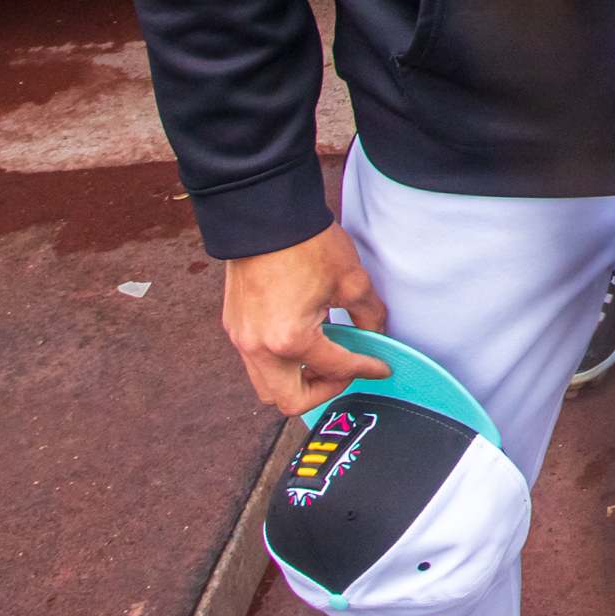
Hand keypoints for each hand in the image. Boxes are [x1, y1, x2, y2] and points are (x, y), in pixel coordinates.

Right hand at [222, 224, 390, 412]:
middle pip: (289, 400)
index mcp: (290, 340)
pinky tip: (304, 342)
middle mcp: (258, 347)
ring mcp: (241, 338)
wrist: (265, 215)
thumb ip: (369, 316)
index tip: (380, 367)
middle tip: (346, 372)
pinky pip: (256, 362)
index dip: (365, 370)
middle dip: (323, 392)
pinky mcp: (234, 326)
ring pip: (268, 386)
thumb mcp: (352, 281)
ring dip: (299, 381)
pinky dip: (282, 364)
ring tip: (325, 359)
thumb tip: (377, 336)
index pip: (336, 369)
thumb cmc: (306, 244)